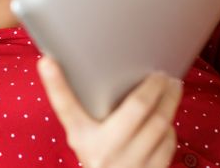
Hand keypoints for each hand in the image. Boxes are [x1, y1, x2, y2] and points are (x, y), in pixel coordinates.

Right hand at [37, 56, 181, 167]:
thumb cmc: (96, 152)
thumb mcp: (81, 134)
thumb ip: (79, 108)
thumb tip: (60, 66)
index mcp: (80, 136)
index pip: (65, 106)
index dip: (54, 82)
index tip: (46, 61)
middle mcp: (102, 150)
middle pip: (137, 108)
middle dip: (154, 86)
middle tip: (161, 74)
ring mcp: (128, 164)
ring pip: (159, 124)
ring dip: (169, 103)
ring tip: (173, 88)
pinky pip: (167, 144)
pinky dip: (169, 128)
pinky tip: (168, 119)